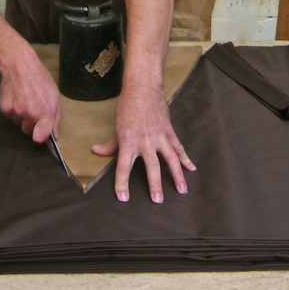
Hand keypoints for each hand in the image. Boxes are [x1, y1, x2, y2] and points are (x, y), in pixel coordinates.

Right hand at [0, 46, 60, 143]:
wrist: (20, 65)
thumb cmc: (40, 78)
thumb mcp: (54, 95)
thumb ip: (56, 117)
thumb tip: (54, 135)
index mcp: (46, 111)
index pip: (41, 136)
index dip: (40, 136)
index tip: (39, 135)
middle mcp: (30, 114)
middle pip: (28, 130)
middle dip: (30, 121)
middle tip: (32, 105)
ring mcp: (16, 112)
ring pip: (18, 122)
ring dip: (21, 114)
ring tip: (24, 98)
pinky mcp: (5, 108)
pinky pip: (9, 115)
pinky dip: (11, 109)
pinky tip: (15, 96)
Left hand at [92, 84, 195, 202]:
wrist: (142, 89)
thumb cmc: (127, 107)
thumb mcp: (116, 127)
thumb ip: (109, 144)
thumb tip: (96, 152)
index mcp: (128, 142)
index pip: (123, 167)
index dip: (122, 183)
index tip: (123, 198)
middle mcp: (145, 142)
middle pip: (151, 167)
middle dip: (155, 185)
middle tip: (158, 200)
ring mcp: (159, 137)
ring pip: (170, 159)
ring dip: (177, 175)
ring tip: (182, 190)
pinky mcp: (169, 131)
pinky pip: (178, 147)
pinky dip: (186, 158)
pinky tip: (192, 168)